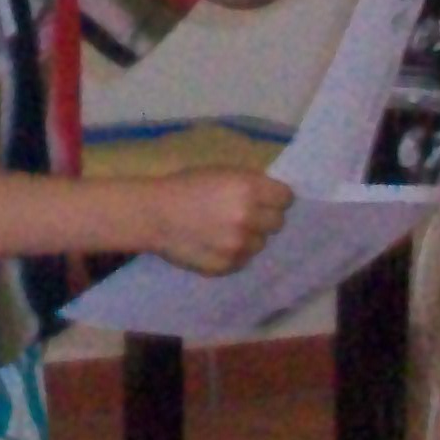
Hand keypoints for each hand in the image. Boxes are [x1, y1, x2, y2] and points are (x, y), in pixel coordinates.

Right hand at [146, 168, 292, 274]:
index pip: (286, 198)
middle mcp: (249, 217)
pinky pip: (243, 260)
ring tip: (223, 232)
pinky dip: (233, 254)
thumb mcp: (221, 173)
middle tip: (243, 216)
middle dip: (263, 218)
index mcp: (249, 188)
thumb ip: (250, 184)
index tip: (264, 200)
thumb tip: (273, 197)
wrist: (152, 215)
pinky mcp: (227, 265)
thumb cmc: (184, 187)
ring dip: (248, 238)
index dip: (275, 199)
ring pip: (260, 243)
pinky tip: (213, 244)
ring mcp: (239, 245)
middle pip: (278, 222)